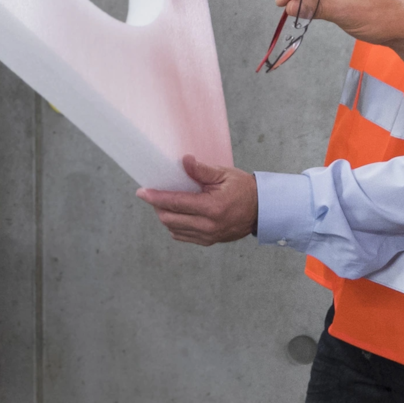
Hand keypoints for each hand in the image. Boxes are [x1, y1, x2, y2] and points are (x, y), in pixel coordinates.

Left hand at [137, 156, 258, 245]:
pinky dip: (175, 225)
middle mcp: (208, 225)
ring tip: (166, 203)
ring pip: (173, 229)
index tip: (142, 192)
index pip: (176, 203)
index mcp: (212, 207)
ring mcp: (208, 236)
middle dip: (157, 206)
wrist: (261, 210)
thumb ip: (202, 170)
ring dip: (165, 216)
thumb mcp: (224, 175)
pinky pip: (183, 236)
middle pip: (170, 218)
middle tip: (154, 194)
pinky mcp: (209, 241)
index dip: (156, 197)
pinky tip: (177, 214)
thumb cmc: (244, 189)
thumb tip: (184, 161)